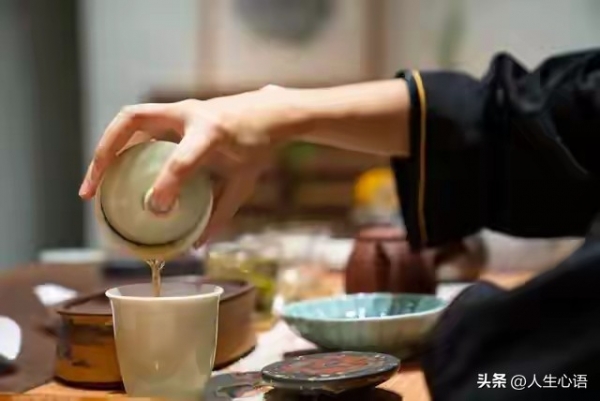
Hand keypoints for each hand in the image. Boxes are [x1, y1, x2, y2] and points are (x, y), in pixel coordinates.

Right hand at [79, 86, 299, 245]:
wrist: (270, 112)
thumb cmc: (259, 147)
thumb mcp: (245, 181)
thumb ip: (221, 211)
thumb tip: (196, 244)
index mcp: (213, 133)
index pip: (184, 158)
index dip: (166, 183)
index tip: (156, 208)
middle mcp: (192, 114)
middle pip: (134, 119)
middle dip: (106, 153)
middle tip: (91, 189)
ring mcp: (180, 109)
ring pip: (130, 119)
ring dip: (107, 148)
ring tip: (93, 184)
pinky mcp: (175, 111)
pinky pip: (140, 125)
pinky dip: (124, 146)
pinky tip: (118, 173)